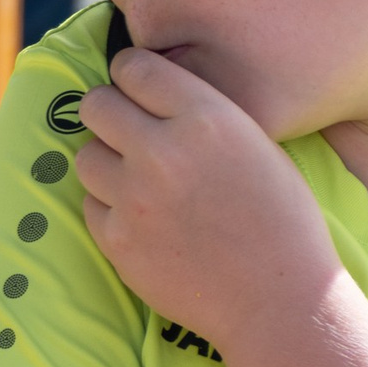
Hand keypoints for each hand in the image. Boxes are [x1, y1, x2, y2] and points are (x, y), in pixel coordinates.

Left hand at [76, 48, 341, 351]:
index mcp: (206, 118)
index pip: (135, 68)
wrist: (277, 298)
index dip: (130, 72)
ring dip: (107, 161)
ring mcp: (133, 197)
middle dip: (108, 111)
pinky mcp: (115, 239)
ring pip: (85, 156)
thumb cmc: (281, 220)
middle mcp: (162, 151)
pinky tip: (144, 217)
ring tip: (139, 178)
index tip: (132, 81)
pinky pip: (91, 204)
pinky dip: (110, 207)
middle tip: (124, 125)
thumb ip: (202, 116)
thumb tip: (152, 92)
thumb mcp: (257, 145)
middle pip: (95, 105)